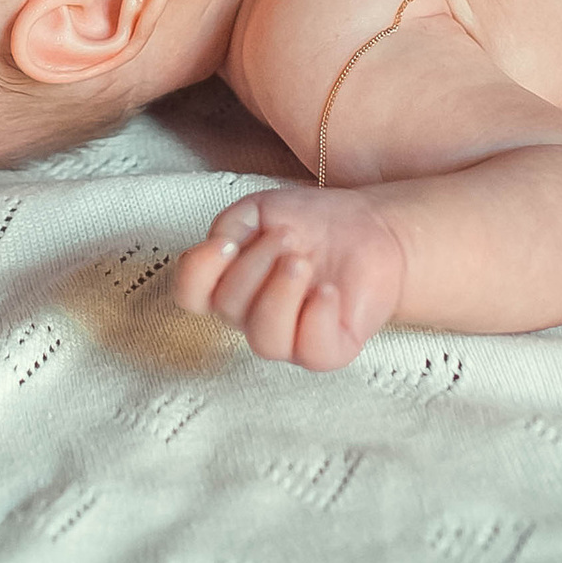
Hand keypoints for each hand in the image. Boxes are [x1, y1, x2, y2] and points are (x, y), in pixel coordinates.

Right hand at [171, 187, 406, 370]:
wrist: (371, 228)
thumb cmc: (312, 223)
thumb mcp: (260, 210)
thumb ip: (228, 226)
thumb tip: (217, 249)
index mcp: (230, 285)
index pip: (191, 295)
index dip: (198, 272)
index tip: (226, 243)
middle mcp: (254, 317)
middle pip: (229, 307)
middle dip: (257, 264)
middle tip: (288, 236)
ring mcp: (290, 338)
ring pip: (265, 340)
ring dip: (281, 293)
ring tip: (303, 262)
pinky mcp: (328, 350)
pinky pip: (312, 352)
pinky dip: (318, 317)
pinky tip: (330, 290)